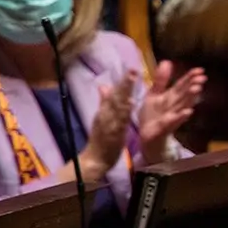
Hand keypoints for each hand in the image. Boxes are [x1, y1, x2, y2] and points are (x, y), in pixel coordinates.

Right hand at [78, 70, 135, 185]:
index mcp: (105, 111)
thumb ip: (104, 103)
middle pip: (116, 96)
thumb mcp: (102, 118)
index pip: (114, 93)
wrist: (95, 160)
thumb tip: (104, 86)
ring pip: (117, 106)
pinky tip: (129, 104)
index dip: (123, 81)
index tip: (131, 68)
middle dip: (125, 82)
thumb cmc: (101, 139)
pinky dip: (123, 112)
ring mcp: (109, 123)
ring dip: (125, 92)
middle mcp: (106, 114)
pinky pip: (119, 122)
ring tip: (132, 81)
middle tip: (133, 69)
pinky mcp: (113, 134)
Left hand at [137, 60, 205, 155]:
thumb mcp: (154, 94)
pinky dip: (181, 117)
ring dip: (190, 99)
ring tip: (197, 89)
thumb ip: (161, 80)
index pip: (182, 85)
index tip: (200, 70)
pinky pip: (173, 122)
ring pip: (182, 106)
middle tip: (202, 78)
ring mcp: (171, 117)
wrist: (146, 136)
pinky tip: (189, 112)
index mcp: (171, 97)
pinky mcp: (165, 128)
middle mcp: (174, 106)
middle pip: (185, 95)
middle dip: (193, 86)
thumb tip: (167, 61)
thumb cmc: (152, 115)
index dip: (190, 77)